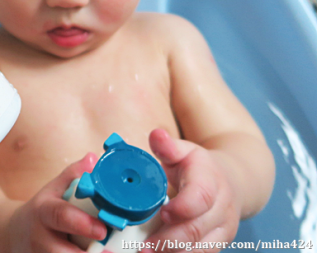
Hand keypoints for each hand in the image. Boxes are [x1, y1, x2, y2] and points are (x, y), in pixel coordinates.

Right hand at [7, 153, 107, 252]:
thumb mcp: (53, 189)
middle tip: (113, 251)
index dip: (81, 223)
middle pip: (62, 252)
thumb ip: (73, 174)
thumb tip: (94, 158)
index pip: (60, 216)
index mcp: (44, 212)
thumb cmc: (43, 210)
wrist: (13, 233)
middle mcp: (40, 238)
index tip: (102, 229)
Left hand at [144, 128, 240, 252]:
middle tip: (142, 247)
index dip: (183, 208)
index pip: (201, 197)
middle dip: (169, 240)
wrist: (234, 181)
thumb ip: (168, 146)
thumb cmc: (199, 166)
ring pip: (201, 248)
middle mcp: (221, 207)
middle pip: (197, 228)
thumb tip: (156, 135)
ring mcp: (223, 228)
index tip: (163, 213)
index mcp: (210, 180)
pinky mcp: (220, 242)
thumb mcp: (184, 151)